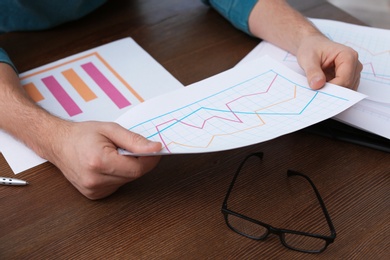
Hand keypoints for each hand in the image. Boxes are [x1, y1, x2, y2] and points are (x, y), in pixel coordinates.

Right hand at [46, 121, 161, 199]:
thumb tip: (156, 148)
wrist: (58, 144)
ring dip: (127, 168)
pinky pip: (118, 185)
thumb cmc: (82, 135)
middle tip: (130, 147)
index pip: (138, 168)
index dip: (150, 159)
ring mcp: (93, 190)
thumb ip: (135, 141)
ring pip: (127, 181)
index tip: (155, 149)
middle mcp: (95, 180)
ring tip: (114, 154)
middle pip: (133, 175)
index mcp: (99, 162)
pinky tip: (108, 165)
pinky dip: (119, 174)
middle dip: (138, 161)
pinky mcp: (94, 195)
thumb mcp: (111, 129)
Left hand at [296, 34, 362, 89]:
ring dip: (332, 93)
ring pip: (347, 90)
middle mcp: (355, 64)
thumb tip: (317, 85)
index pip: (345, 79)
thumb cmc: (312, 48)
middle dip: (332, 92)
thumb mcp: (308, 59)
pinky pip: (344, 90)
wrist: (312, 46)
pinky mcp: (349, 79)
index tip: (318, 92)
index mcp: (348, 56)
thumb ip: (312, 72)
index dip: (331, 89)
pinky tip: (323, 88)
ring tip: (319, 87)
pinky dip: (333, 92)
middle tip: (316, 92)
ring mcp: (353, 73)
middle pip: (347, 86)